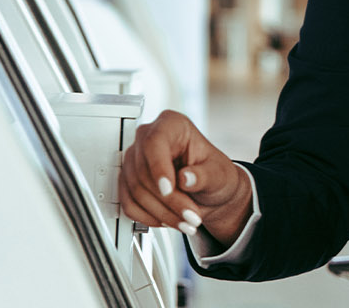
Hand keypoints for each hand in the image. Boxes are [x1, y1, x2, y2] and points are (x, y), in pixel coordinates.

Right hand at [116, 110, 251, 242]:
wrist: (209, 193)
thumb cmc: (215, 176)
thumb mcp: (219, 174)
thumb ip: (205, 175)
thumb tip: (186, 178)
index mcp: (172, 125)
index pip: (155, 142)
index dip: (158, 168)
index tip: (168, 190)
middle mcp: (148, 139)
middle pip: (145, 172)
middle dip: (169, 201)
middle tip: (191, 217)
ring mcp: (135, 160)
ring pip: (136, 191)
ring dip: (161, 213)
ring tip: (185, 223)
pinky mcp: (128, 181)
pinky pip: (129, 203)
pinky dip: (148, 218)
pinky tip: (167, 220)